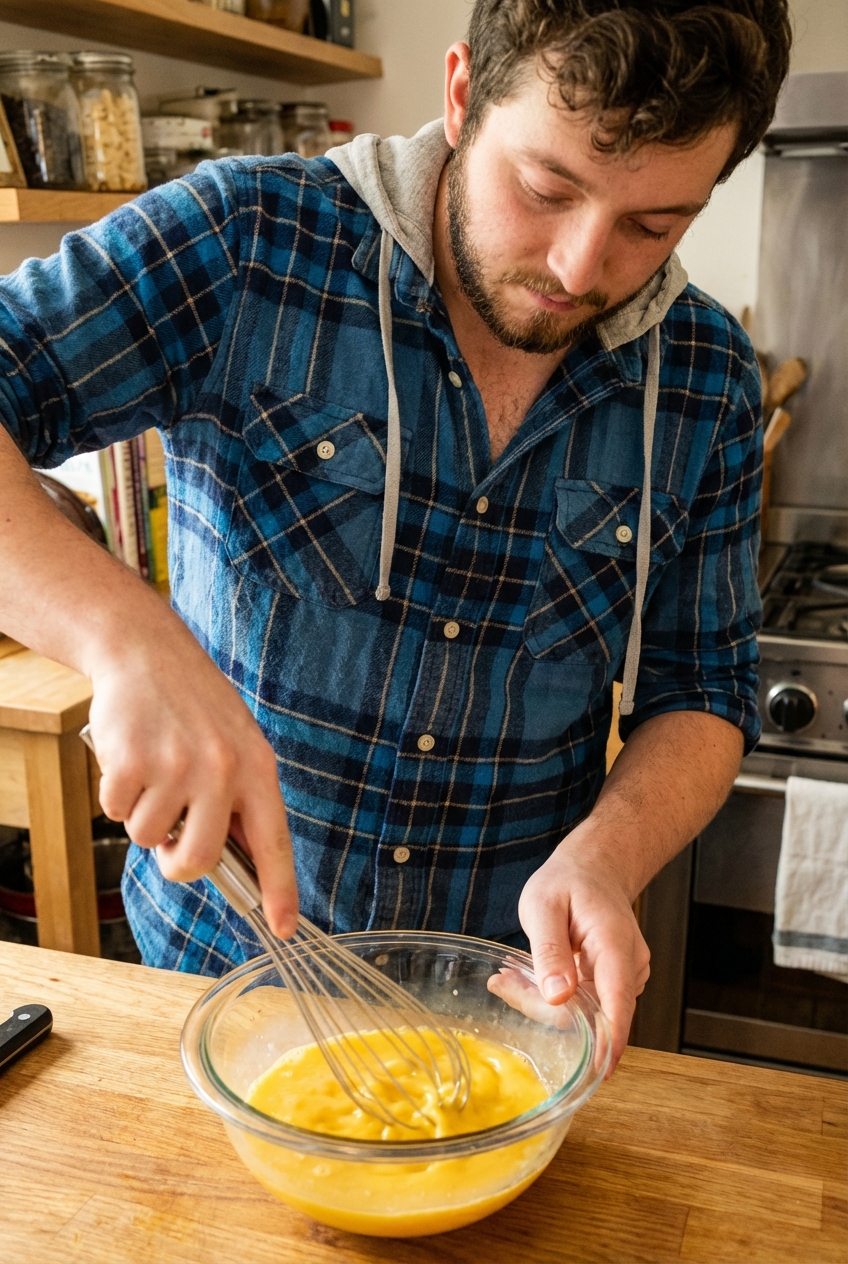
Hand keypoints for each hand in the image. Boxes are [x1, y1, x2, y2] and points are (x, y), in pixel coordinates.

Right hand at [87, 613, 297, 938]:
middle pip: (198, 861)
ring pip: (148, 839)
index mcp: (257, 769)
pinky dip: (115, 795)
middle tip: (169, 835)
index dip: (279, 891)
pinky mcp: (132, 762)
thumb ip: (238, 799)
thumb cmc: (194, 704)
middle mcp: (221, 771)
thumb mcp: (237, 743)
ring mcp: (176, 767)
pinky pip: (115, 813)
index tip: (284, 929)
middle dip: (176, 861)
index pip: (274, 843)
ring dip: (142, 815)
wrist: (147, 651)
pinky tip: (129, 758)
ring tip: (152, 771)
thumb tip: (233, 861)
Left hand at [496, 833, 649, 1073]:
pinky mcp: (614, 983)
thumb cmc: (569, 881)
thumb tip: (558, 996)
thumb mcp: (543, 904)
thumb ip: (549, 949)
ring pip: (584, 1010)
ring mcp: (625, 976)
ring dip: (543, 1002)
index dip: (607, 1043)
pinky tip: (528, 977)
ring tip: (509, 977)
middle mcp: (629, 966)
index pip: (617, 1004)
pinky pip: (584, 1002)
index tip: (594, 1073)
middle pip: (591, 1012)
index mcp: (615, 945)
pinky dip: (554, 996)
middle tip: (502, 984)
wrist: (595, 868)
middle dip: (542, 1008)